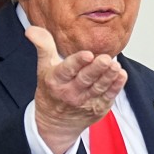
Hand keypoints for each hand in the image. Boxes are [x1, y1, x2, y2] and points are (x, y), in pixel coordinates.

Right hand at [27, 26, 127, 153]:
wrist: (55, 124)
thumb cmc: (51, 91)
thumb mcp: (43, 68)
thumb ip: (43, 46)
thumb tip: (32, 29)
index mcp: (56, 80)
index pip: (67, 70)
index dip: (78, 62)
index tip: (88, 54)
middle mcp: (70, 92)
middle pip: (86, 79)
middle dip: (97, 69)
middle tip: (106, 59)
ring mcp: (85, 102)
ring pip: (99, 88)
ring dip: (109, 77)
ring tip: (116, 65)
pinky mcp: (98, 108)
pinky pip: (108, 96)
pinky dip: (116, 86)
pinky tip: (121, 75)